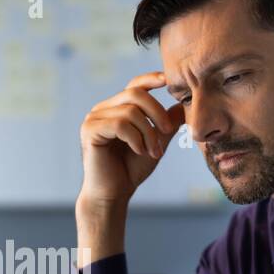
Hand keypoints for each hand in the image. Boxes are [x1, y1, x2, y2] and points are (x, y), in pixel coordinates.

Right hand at [78, 71, 185, 209]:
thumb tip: (183, 105)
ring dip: (148, 133)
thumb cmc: (131, 169)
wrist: (114, 194)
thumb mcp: (156, 143)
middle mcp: (102, 110)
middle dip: (156, 112)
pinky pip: (119, 124)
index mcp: (116, 109)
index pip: (134, 85)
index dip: (151, 79)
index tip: (168, 80)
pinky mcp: (90, 131)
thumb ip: (167, 124)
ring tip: (153, 152)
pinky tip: (139, 151)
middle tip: (166, 133)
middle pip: (135, 93)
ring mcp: (94, 119)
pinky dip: (135, 138)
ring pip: (130, 111)